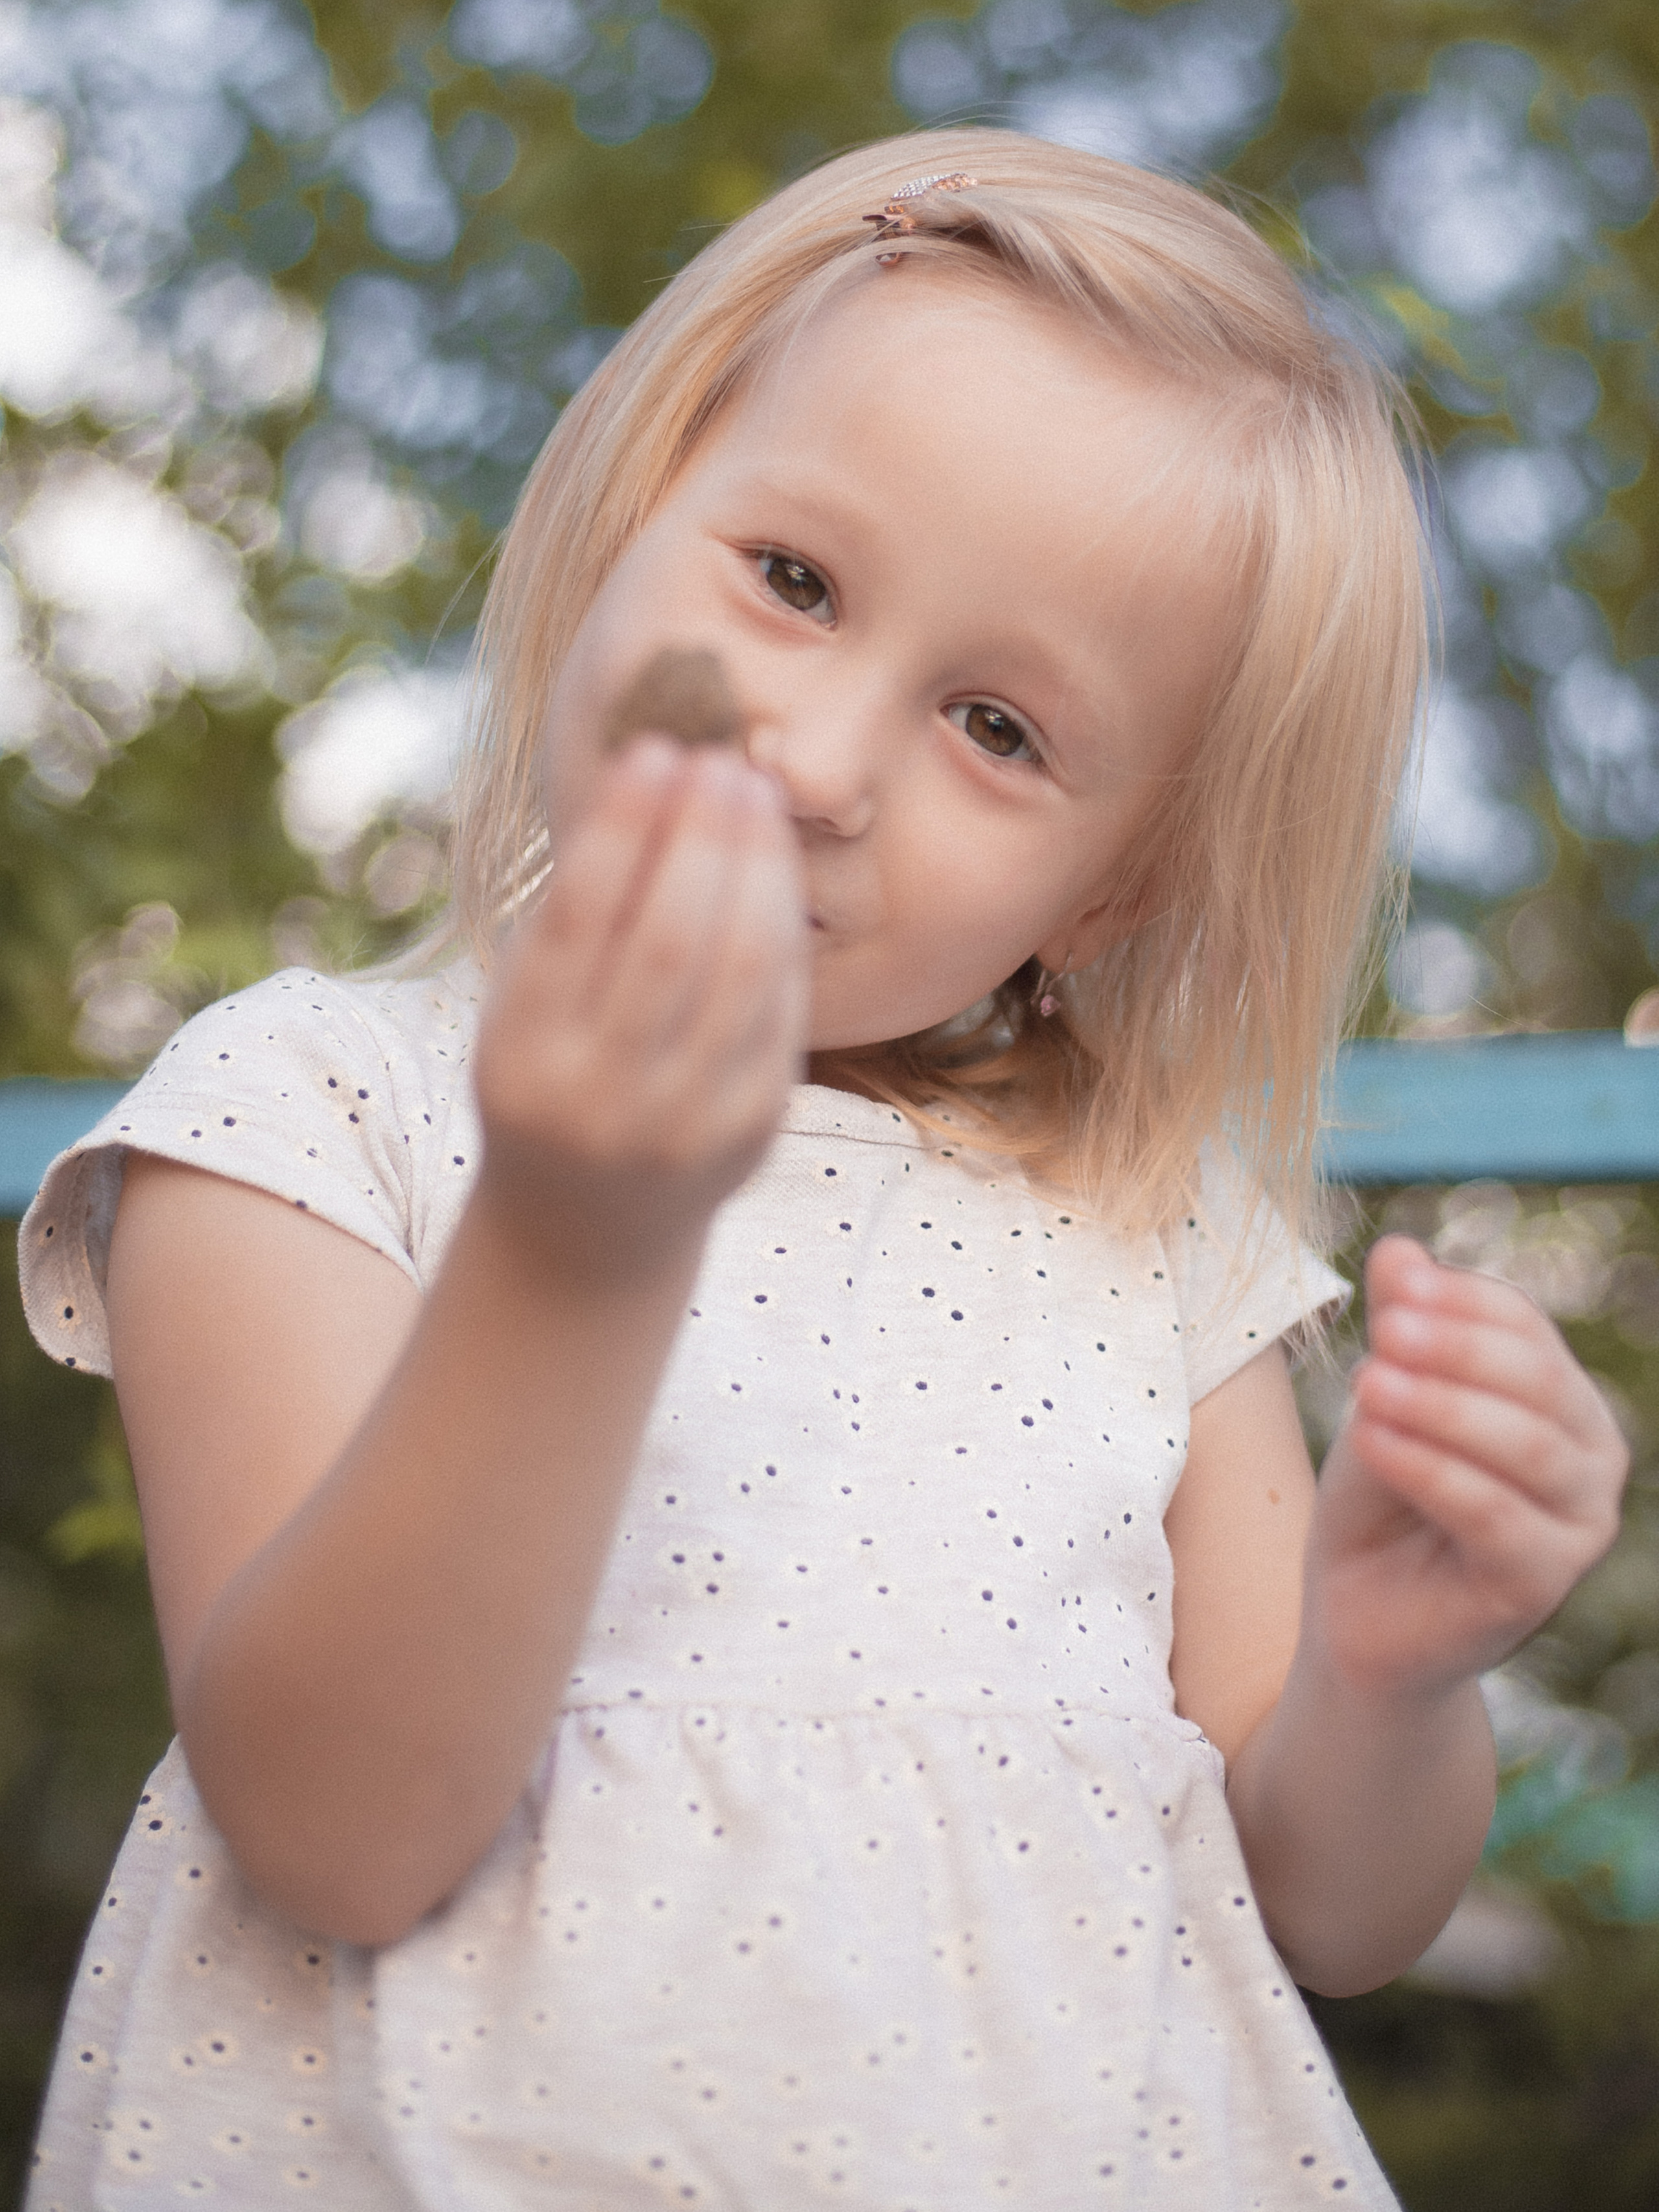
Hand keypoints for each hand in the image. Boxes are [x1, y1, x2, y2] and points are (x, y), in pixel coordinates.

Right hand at [472, 736, 808, 1283]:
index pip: (581, 918)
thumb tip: (645, 778)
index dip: (624, 825)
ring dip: (754, 868)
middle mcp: (601, 1099)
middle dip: (702, 836)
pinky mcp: (752, 1132)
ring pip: (739, 971)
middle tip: (720, 760)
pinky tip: (773, 868)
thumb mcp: (523, 1009)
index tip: (655, 749)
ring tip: (753, 796)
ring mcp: (683, 1124)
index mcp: (523, 1059)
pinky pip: (779, 1011)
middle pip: (671, 938)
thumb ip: (572, 916)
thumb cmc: (550, 1079)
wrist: (587, 1228)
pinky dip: (782, 928)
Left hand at [1306, 1234, 1627, 1701]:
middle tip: (1385, 1330)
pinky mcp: (1543, 1583)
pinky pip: (1493, 1514)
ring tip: (1366, 1384)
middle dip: (1455, 1347)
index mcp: (1559, 1398)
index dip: (1461, 1299)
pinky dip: (1429, 1469)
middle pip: (1535, 1379)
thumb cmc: (1381, 1498)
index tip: (1396, 1284)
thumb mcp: (1382, 1398)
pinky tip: (1371, 1440)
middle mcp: (1589, 1456)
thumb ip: (1399, 1330)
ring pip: (1522, 1446)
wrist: (1359, 1612)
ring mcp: (1577, 1525)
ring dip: (1440, 1406)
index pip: (1525, 1327)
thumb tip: (1399, 1248)